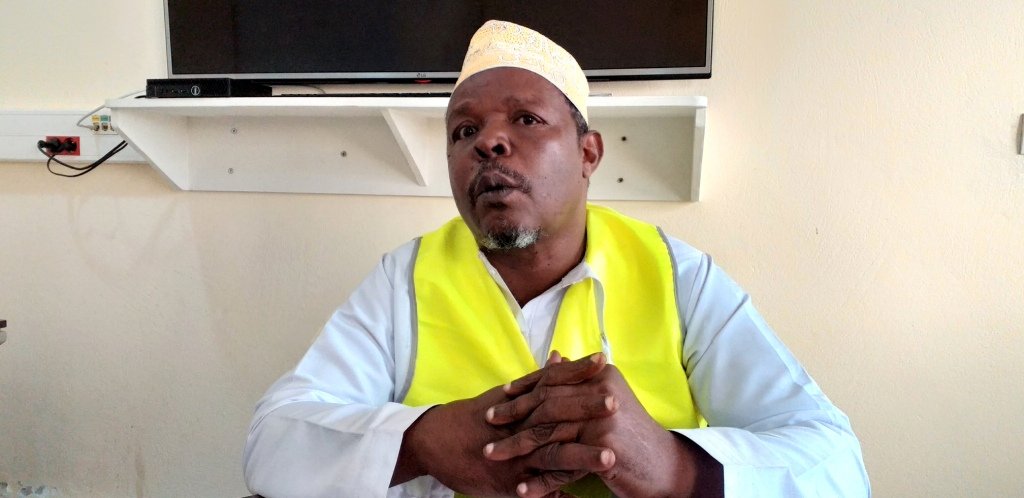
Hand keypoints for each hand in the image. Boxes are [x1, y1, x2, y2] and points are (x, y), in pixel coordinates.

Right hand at [394, 370, 615, 496]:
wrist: (435, 441)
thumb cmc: (473, 417)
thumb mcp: (504, 395)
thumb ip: (537, 379)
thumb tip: (560, 357)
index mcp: (521, 402)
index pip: (552, 381)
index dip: (578, 372)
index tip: (604, 361)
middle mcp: (518, 424)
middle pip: (556, 414)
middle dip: (586, 409)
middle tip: (617, 403)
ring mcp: (514, 454)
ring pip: (551, 454)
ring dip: (581, 456)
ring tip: (610, 457)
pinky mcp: (508, 481)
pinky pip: (535, 490)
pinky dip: (554, 494)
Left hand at [484, 353, 717, 497]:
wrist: (665, 468)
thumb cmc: (631, 437)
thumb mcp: (605, 404)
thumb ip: (577, 383)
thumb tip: (553, 358)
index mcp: (600, 375)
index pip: (553, 379)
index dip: (523, 388)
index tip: (498, 400)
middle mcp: (602, 390)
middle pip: (546, 404)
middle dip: (512, 418)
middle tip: (488, 429)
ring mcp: (604, 417)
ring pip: (549, 432)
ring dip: (517, 448)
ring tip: (494, 458)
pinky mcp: (605, 446)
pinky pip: (562, 463)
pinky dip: (540, 478)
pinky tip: (522, 488)